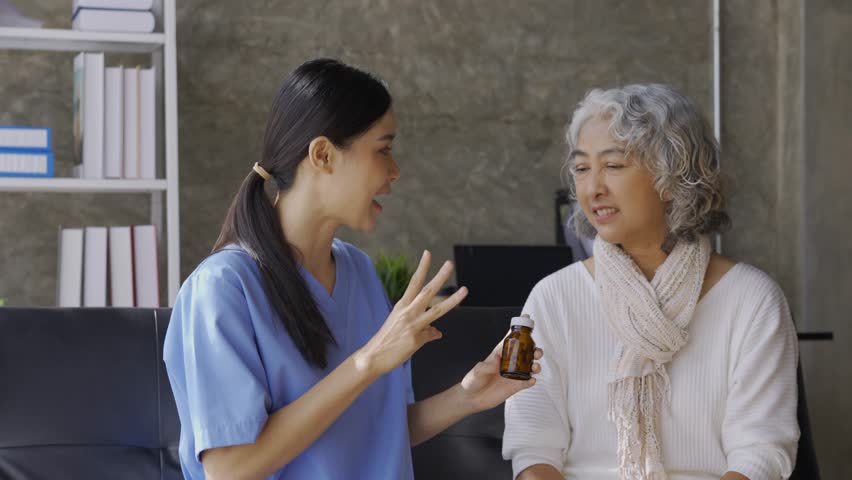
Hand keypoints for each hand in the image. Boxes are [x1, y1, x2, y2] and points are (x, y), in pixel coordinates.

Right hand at [356, 250, 467, 378]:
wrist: (372, 357)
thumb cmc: (386, 341)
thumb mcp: (402, 328)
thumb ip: (422, 327)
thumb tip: (437, 332)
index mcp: (402, 306)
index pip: (414, 282)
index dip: (422, 268)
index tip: (428, 253)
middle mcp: (407, 312)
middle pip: (427, 291)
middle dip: (440, 277)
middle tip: (450, 264)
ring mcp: (412, 325)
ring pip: (437, 310)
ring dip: (453, 299)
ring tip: (465, 290)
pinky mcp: (415, 339)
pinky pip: (430, 335)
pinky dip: (432, 335)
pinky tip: (429, 337)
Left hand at [459, 316, 543, 412]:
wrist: (472, 398)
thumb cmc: (473, 380)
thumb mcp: (478, 370)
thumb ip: (488, 365)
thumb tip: (499, 359)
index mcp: (500, 353)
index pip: (512, 337)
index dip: (519, 327)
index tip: (527, 317)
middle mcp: (510, 362)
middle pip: (527, 352)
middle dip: (535, 349)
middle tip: (536, 352)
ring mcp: (514, 374)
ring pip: (530, 366)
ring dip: (536, 365)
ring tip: (535, 367)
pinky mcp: (515, 386)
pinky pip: (527, 382)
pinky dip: (531, 380)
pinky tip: (531, 380)